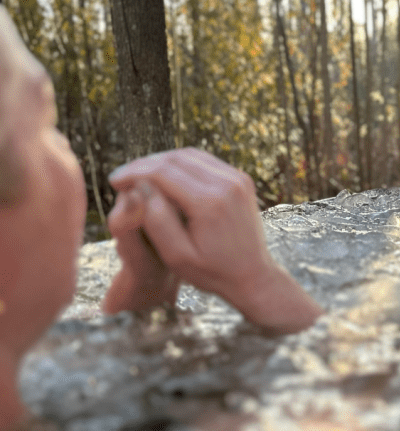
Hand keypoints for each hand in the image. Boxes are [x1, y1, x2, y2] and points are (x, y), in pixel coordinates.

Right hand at [103, 148, 321, 333]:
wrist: (254, 275)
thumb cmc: (212, 272)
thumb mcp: (177, 256)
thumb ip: (156, 221)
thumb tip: (141, 188)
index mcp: (210, 202)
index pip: (163, 172)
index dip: (134, 173)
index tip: (114, 181)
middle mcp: (228, 184)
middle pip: (176, 158)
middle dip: (145, 164)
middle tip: (123, 177)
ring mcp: (238, 179)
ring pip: (191, 155)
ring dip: (163, 161)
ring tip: (140, 176)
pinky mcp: (242, 180)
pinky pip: (206, 161)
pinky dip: (183, 164)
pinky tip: (166, 177)